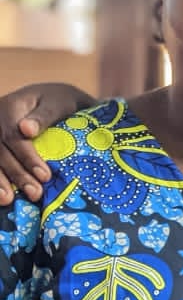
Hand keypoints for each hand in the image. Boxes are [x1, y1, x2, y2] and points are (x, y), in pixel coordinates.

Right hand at [0, 83, 86, 205]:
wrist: (51, 99)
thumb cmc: (60, 103)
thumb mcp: (58, 103)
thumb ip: (45, 115)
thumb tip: (26, 130)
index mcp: (11, 107)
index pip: (14, 136)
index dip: (27, 158)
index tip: (45, 176)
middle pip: (0, 151)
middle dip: (17, 174)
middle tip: (35, 194)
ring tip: (8, 200)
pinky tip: (0, 195)